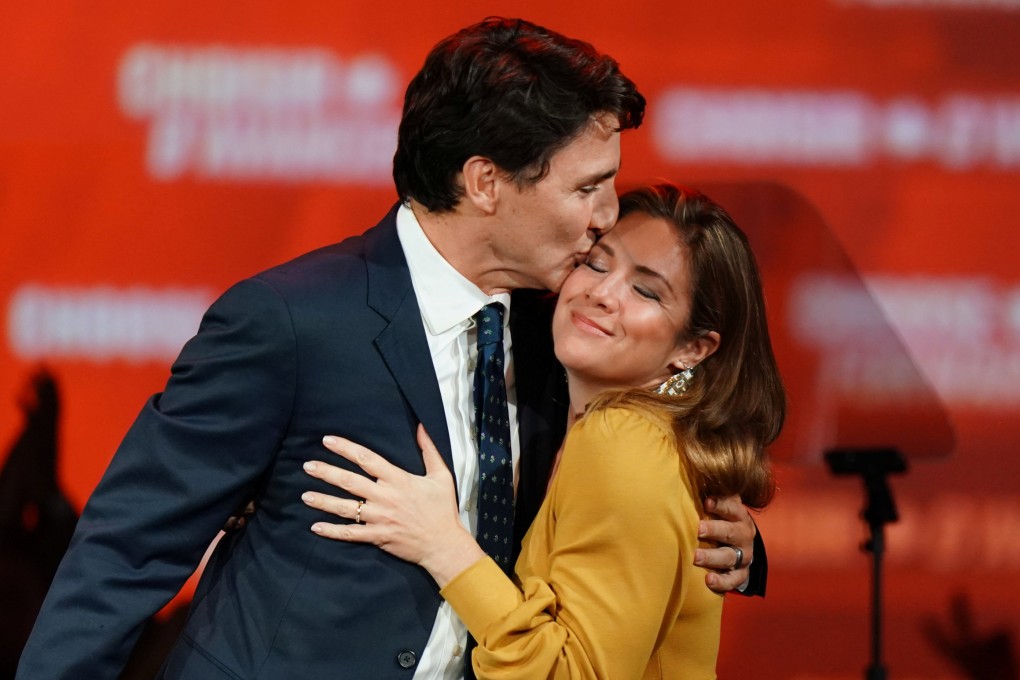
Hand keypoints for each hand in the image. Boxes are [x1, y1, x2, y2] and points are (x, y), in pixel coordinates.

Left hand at [302, 425, 484, 586]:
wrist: (444, 544)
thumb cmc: (442, 509)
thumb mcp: (441, 475)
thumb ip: (429, 450)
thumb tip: (421, 426)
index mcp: (398, 479)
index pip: (367, 459)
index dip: (346, 448)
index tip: (327, 440)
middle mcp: (385, 497)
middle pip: (350, 481)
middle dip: (327, 472)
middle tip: (307, 465)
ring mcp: (380, 518)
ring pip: (346, 508)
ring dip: (324, 501)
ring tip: (305, 495)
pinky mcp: (377, 537)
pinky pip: (351, 534)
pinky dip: (332, 531)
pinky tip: (316, 527)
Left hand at [694, 495, 754, 593]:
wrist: (740, 545)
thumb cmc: (721, 519)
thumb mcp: (719, 505)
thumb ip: (708, 493)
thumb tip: (690, 468)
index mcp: (738, 514)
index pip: (732, 507)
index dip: (720, 504)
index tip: (707, 502)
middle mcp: (743, 534)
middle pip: (730, 531)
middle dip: (714, 530)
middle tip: (697, 529)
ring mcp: (743, 555)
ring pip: (729, 556)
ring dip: (712, 556)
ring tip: (695, 557)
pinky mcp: (741, 574)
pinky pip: (733, 579)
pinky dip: (722, 581)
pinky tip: (708, 580)